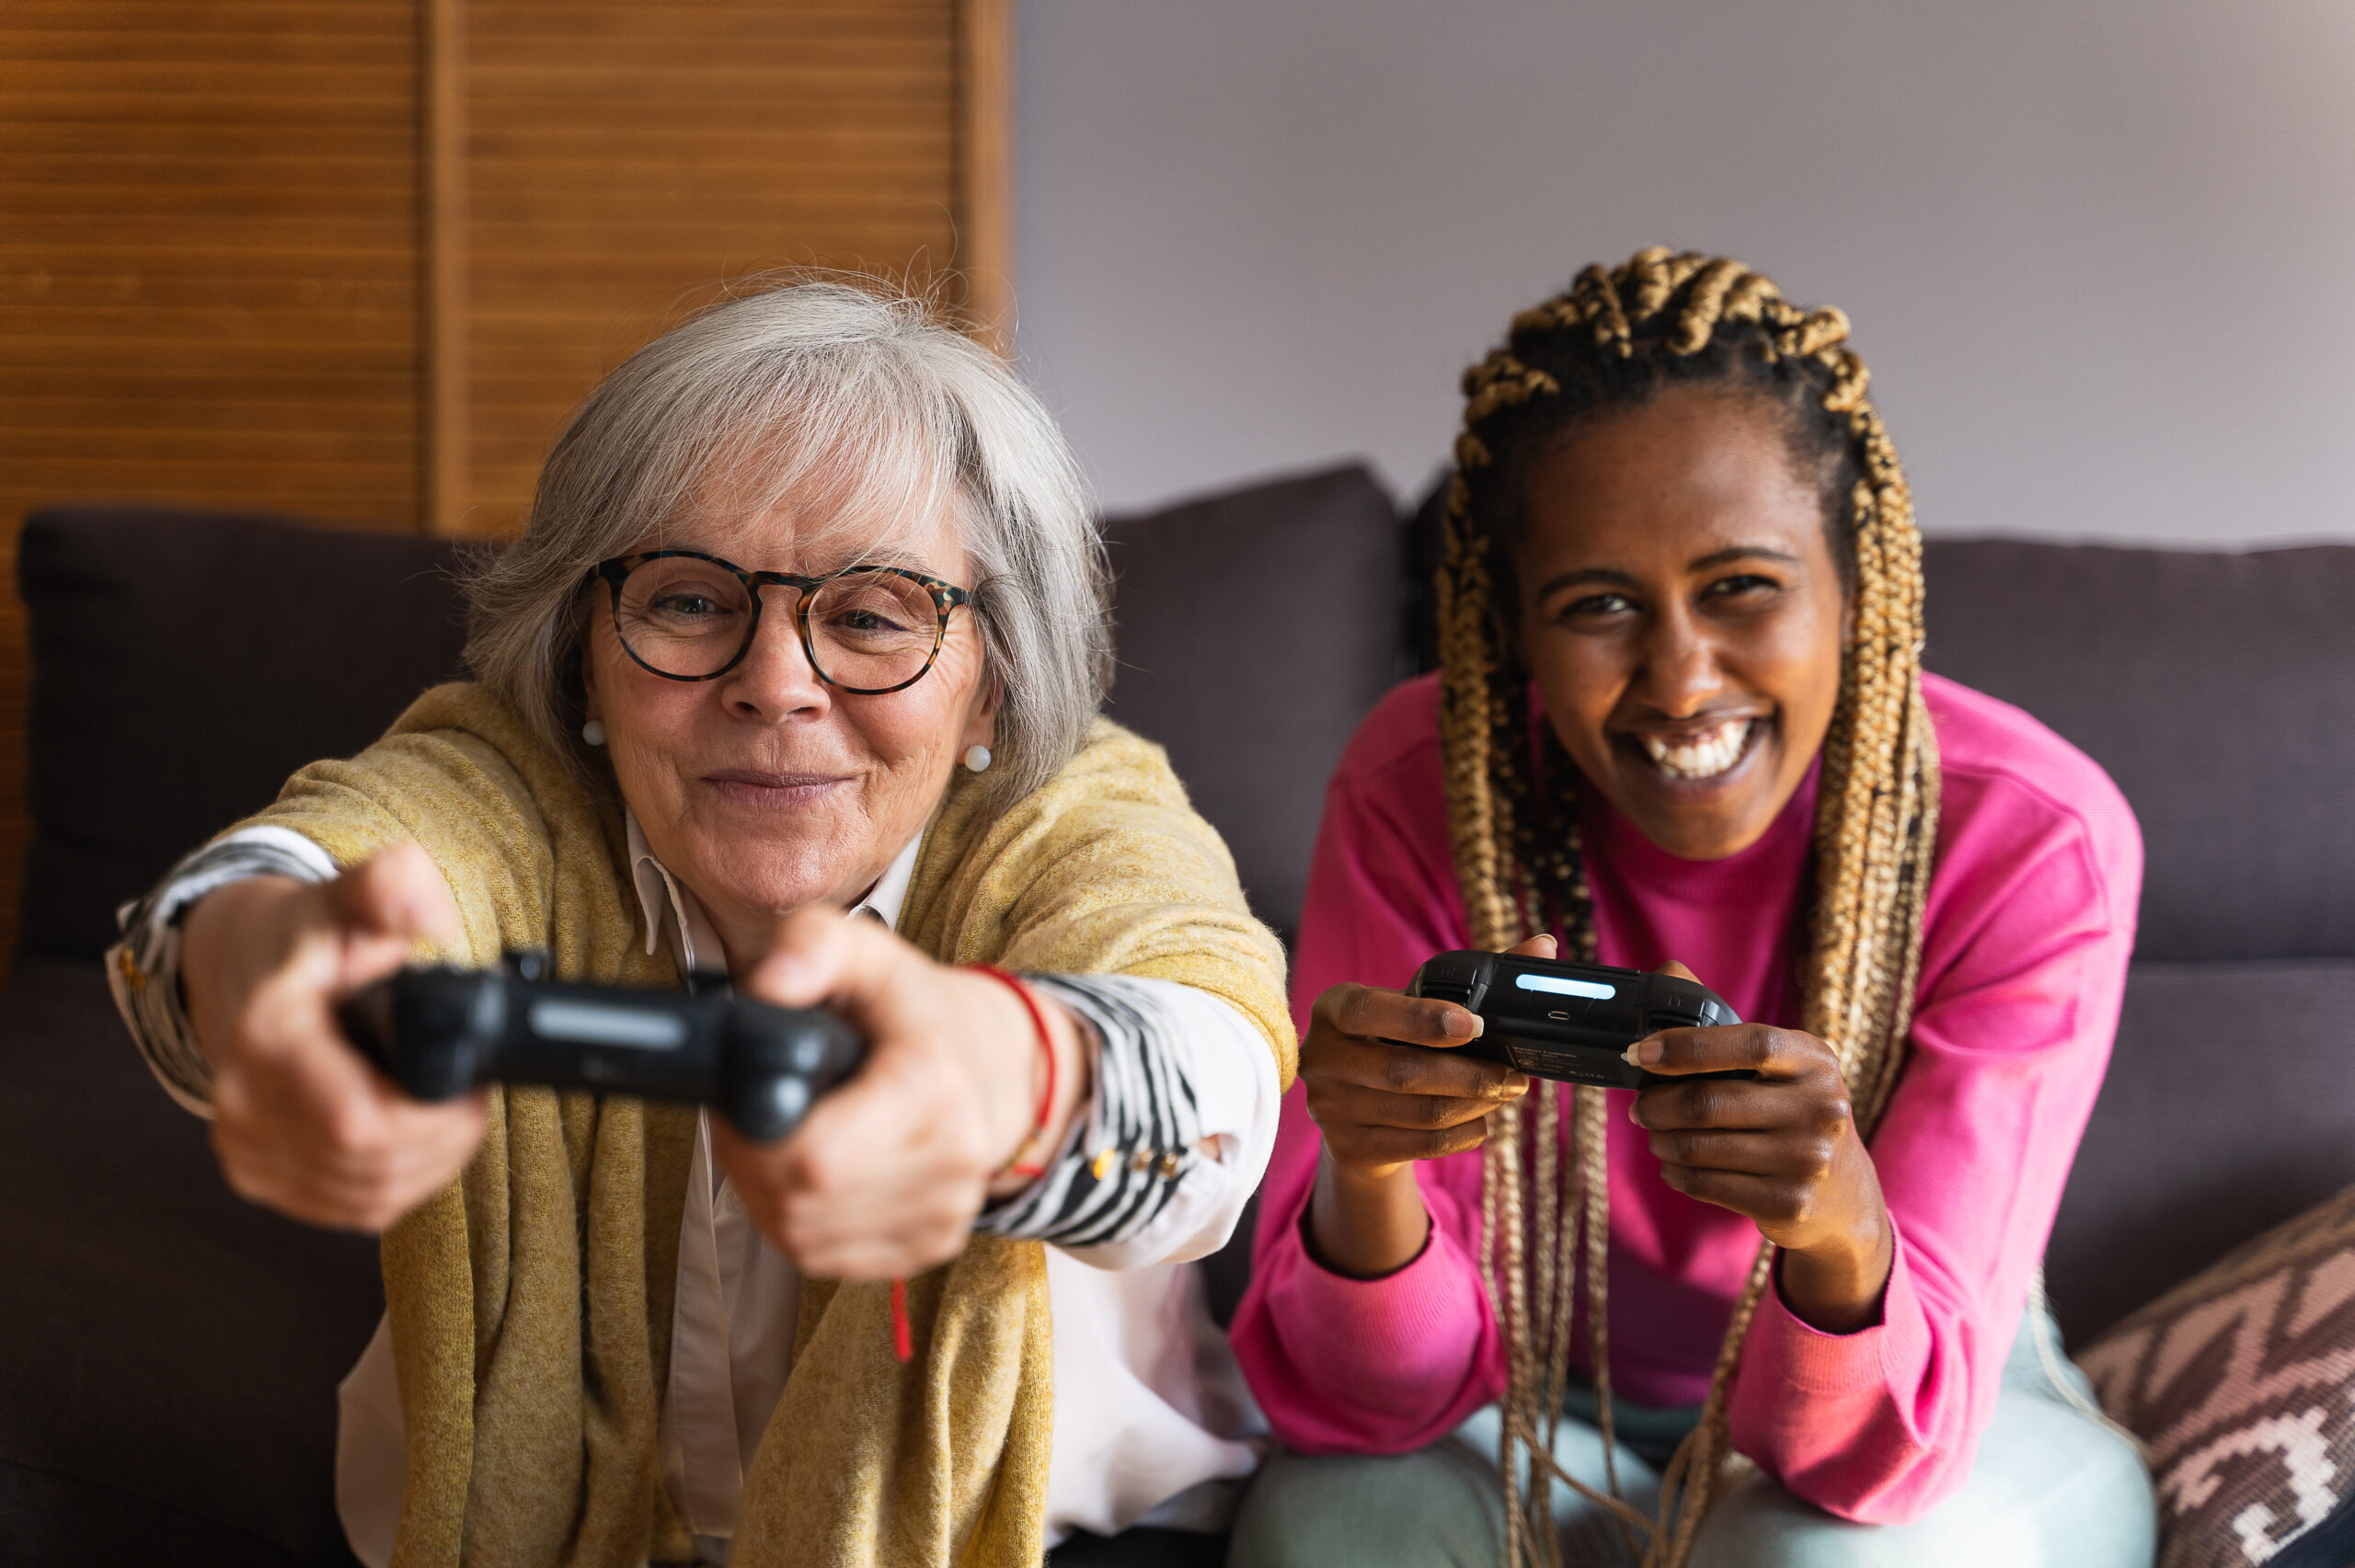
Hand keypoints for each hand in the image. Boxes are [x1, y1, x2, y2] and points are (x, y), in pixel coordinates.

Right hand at [179, 843, 486, 1231]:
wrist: (242, 964)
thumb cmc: (308, 935)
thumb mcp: (350, 895)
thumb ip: (392, 890)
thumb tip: (429, 916)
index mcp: (265, 1038)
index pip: (356, 1122)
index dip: (431, 1120)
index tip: (472, 1088)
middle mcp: (243, 1103)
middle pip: (369, 1167)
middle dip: (443, 1141)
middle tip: (474, 1100)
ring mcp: (246, 1147)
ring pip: (364, 1196)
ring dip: (427, 1166)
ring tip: (453, 1116)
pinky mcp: (258, 1175)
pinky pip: (346, 1208)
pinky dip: (397, 1185)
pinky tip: (418, 1146)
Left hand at [709, 906, 1089, 1279]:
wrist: (999, 1066)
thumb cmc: (922, 1014)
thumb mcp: (870, 954)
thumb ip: (813, 946)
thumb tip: (770, 984)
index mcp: (933, 1087)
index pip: (816, 1159)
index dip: (754, 1139)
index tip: (745, 1103)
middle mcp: (950, 1160)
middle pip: (801, 1203)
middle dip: (752, 1164)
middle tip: (750, 1117)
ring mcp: (944, 1212)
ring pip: (806, 1238)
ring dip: (769, 1196)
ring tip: (779, 1139)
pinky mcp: (930, 1246)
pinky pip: (829, 1258)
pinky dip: (799, 1223)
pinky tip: (808, 1177)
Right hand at [1296, 935, 1547, 1277]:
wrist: (1353, 1111)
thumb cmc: (1395, 1041)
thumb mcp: (1419, 1006)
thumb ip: (1477, 978)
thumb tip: (1544, 946)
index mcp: (1333, 1008)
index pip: (1368, 1011)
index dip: (1422, 1019)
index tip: (1478, 1025)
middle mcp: (1322, 1058)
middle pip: (1403, 1072)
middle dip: (1471, 1075)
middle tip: (1515, 1076)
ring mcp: (1330, 1107)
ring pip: (1419, 1112)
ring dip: (1474, 1105)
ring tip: (1505, 1094)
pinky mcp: (1348, 1147)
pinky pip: (1421, 1145)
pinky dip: (1462, 1134)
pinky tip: (1480, 1121)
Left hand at [1628, 962, 1893, 1331]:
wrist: (1843, 1195)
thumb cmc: (1793, 1112)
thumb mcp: (1780, 1064)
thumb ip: (1722, 1022)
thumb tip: (1667, 972)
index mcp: (1815, 1060)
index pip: (1748, 1043)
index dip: (1685, 1046)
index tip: (1640, 1053)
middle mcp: (1820, 1108)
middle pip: (1709, 1102)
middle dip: (1657, 1105)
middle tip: (1639, 1108)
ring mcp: (1808, 1160)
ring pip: (1700, 1147)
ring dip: (1663, 1141)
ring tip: (1657, 1136)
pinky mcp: (1789, 1203)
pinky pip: (1707, 1184)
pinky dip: (1677, 1173)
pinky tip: (1676, 1166)